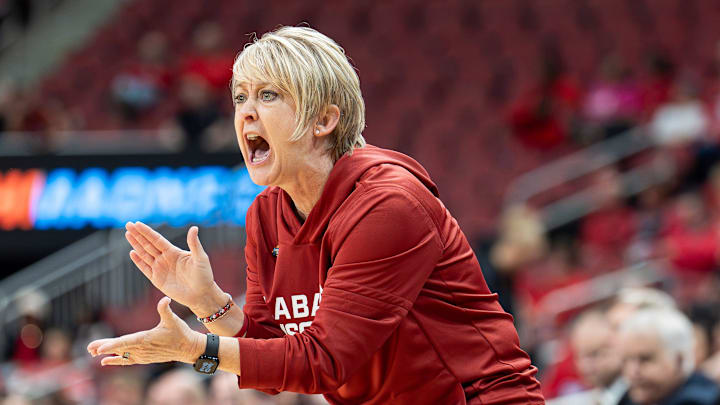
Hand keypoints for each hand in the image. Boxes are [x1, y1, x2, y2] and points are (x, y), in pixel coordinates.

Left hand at [87, 297, 204, 365]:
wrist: (188, 349)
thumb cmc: (181, 333)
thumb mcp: (173, 319)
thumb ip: (165, 309)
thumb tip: (165, 299)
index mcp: (146, 339)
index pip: (125, 342)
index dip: (112, 345)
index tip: (99, 348)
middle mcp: (142, 349)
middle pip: (119, 348)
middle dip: (103, 347)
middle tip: (89, 348)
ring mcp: (142, 355)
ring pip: (121, 354)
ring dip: (107, 353)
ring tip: (91, 352)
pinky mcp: (144, 358)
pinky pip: (126, 360)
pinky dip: (116, 361)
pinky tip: (105, 362)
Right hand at [125, 222, 223, 313]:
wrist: (202, 294)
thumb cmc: (204, 275)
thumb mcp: (200, 258)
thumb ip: (194, 244)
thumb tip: (194, 227)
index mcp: (174, 252)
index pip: (157, 239)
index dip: (146, 232)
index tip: (137, 223)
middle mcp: (165, 258)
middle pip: (148, 244)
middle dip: (138, 235)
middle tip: (128, 224)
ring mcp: (160, 269)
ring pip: (145, 254)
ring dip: (136, 245)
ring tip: (128, 234)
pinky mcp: (157, 280)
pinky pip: (145, 269)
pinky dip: (138, 261)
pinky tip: (132, 253)